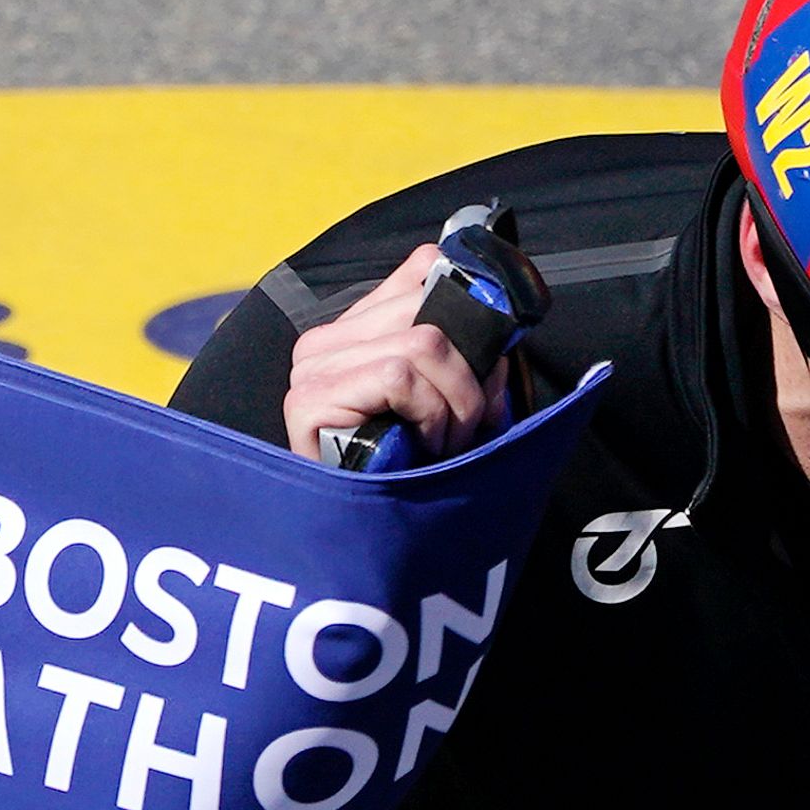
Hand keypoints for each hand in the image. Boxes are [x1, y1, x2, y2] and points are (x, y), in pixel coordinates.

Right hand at [280, 243, 505, 466]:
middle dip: (468, 376)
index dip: (472, 317)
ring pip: (423, 343)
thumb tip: (500, 316)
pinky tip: (421, 448)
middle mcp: (326, 340)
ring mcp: (312, 368)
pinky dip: (429, 415)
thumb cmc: (413, 467)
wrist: (370, 539)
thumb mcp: (448, 398)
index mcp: (356, 328)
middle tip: (465, 426)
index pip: (424, 270)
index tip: (486, 371)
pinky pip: (399, 377)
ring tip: (442, 444)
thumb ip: (463, 351)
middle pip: (430, 310)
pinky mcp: (310, 401)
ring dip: (453, 405)